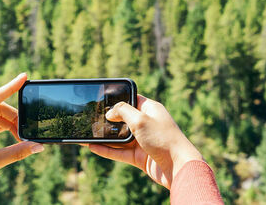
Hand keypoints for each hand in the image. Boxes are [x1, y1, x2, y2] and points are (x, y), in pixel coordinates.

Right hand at [85, 95, 202, 189]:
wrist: (179, 167)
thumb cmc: (164, 139)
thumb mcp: (141, 119)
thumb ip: (122, 111)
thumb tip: (109, 112)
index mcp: (150, 109)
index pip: (131, 99)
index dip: (117, 98)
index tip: (101, 97)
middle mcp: (146, 124)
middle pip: (123, 119)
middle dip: (107, 119)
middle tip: (89, 118)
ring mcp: (143, 141)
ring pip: (119, 137)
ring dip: (103, 136)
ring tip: (86, 134)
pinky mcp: (139, 156)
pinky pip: (119, 152)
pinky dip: (106, 150)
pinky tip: (92, 146)